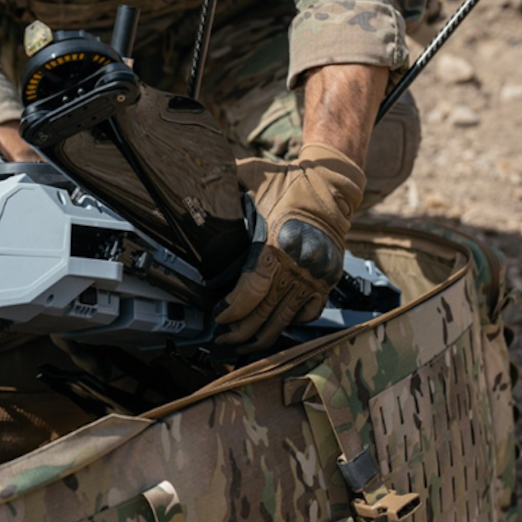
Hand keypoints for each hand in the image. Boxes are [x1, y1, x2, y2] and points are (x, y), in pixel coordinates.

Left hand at [215, 142, 364, 351]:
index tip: (218, 317)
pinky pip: (309, 312)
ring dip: (263, 336)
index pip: (251, 291)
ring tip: (244, 344)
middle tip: (223, 339)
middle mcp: (298, 265)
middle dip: (241, 331)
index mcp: (276, 245)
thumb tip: (189, 188)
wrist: (332, 185)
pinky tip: (276, 327)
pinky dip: (292, 323)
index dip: (233, 309)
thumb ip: (223, 187)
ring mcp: (315, 275)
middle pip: (265, 312)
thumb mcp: (251, 178)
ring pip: (285, 318)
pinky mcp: (327, 278)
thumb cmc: (288, 182)